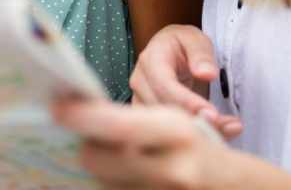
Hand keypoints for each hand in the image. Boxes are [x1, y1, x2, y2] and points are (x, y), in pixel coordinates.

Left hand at [54, 98, 233, 189]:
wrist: (233, 188)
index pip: (117, 126)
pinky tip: (114, 170)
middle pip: (97, 161)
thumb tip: (83, 112)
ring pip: (101, 181)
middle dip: (84, 146)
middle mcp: (170, 170)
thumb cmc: (201, 147)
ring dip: (95, 168)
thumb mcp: (177, 122)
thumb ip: (136, 120)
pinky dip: (109, 182)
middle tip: (80, 134)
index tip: (57, 109)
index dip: (82, 117)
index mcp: (177, 133)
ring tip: (101, 153)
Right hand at [130, 24, 242, 138]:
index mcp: (151, 60)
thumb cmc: (182, 44)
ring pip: (166, 127)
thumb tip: (206, 74)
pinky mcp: (148, 117)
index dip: (187, 102)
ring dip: (198, 131)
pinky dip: (193, 136)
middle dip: (197, 121)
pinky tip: (217, 135)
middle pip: (165, 110)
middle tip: (229, 126)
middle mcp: (140, 83)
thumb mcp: (195, 39)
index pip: (165, 86)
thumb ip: (201, 54)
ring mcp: (140, 101)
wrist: (168, 49)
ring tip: (230, 129)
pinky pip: (167, 133)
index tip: (212, 114)